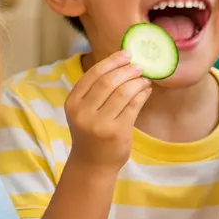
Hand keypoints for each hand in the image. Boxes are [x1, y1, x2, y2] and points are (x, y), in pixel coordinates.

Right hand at [65, 50, 150, 169]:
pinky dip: (142, 94)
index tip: (126, 54)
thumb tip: (122, 62)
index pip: (93, 75)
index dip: (111, 61)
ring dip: (137, 81)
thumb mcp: (83, 111)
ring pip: (123, 92)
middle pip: (108, 81)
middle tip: (139, 66)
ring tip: (144, 78)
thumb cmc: (90, 133)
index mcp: (72, 103)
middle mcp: (83, 113)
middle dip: (126, 70)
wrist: (92, 164)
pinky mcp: (118, 132)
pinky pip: (134, 105)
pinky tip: (146, 90)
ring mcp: (100, 124)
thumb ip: (95, 90)